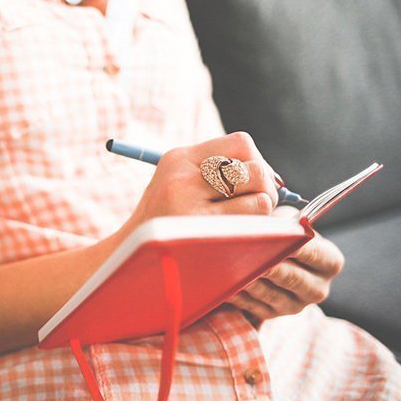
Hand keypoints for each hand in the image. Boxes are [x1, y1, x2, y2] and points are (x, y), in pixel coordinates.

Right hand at [122, 132, 279, 235]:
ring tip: (247, 224)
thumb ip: (217, 174)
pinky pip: (251, 226)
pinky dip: (257, 232)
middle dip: (266, 188)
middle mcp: (182, 177)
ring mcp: (188, 206)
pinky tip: (241, 239)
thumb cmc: (162, 222)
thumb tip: (275, 180)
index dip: (258, 161)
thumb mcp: (177, 184)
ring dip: (262, 213)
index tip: (254, 183)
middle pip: (254, 168)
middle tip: (259, 206)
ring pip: (259, 197)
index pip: (240, 143)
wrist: (126, 257)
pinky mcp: (197, 234)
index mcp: (178, 158)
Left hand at [227, 211, 344, 322]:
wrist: (275, 257)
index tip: (281, 238)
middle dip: (272, 267)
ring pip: (271, 295)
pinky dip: (239, 295)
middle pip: (294, 279)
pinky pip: (253, 306)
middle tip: (253, 256)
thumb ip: (285, 223)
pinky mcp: (272, 315)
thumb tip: (273, 225)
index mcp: (330, 263)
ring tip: (235, 269)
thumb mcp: (290, 223)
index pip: (316, 254)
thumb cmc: (283, 234)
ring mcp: (295, 305)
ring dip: (252, 281)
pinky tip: (226, 284)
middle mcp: (318, 289)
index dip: (298, 246)